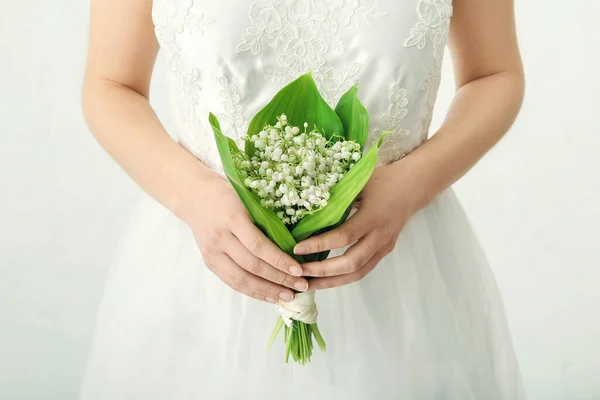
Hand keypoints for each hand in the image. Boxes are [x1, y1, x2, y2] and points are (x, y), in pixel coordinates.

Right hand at [184, 175, 308, 302]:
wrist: (194, 197)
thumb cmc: (227, 194)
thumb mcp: (247, 198)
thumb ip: (265, 218)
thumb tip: (294, 241)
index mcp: (232, 218)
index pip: (258, 245)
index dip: (279, 260)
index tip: (299, 269)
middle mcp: (220, 238)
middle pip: (252, 265)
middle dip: (278, 278)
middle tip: (300, 285)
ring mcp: (212, 253)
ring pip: (241, 279)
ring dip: (267, 290)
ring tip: (287, 296)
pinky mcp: (210, 263)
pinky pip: (232, 282)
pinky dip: (252, 291)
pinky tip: (269, 296)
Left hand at [294, 163, 423, 289]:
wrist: (411, 188)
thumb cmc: (381, 181)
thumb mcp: (358, 183)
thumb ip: (337, 197)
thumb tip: (305, 209)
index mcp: (373, 217)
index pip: (344, 236)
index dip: (320, 244)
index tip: (297, 247)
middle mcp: (379, 236)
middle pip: (351, 263)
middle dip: (322, 271)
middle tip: (298, 271)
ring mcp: (383, 247)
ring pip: (357, 273)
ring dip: (331, 281)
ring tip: (307, 284)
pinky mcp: (383, 252)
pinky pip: (362, 270)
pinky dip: (342, 277)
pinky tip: (324, 279)